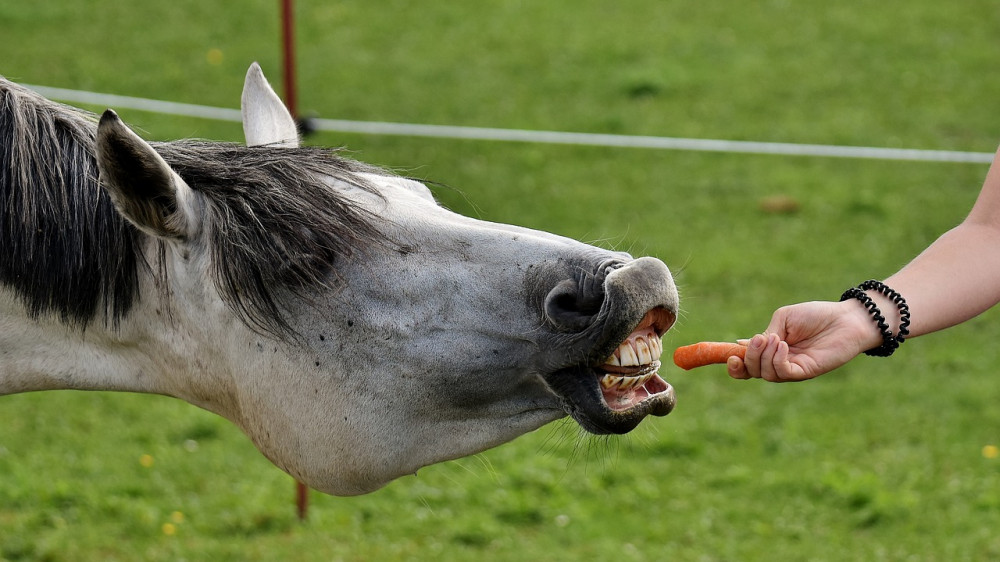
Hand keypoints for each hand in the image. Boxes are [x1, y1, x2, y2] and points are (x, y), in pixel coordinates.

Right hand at [727, 300, 873, 381]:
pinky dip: (777, 360)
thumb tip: (742, 344)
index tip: (730, 356)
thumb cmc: (816, 315)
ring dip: (764, 356)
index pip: (746, 364)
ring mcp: (791, 369)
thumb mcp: (783, 318)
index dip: (734, 364)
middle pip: (752, 371)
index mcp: (770, 349)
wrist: (845, 319)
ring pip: (765, 374)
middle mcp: (778, 362)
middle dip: (748, 358)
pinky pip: (783, 374)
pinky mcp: (805, 372)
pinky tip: (783, 345)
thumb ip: (766, 333)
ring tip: (776, 339)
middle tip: (759, 340)